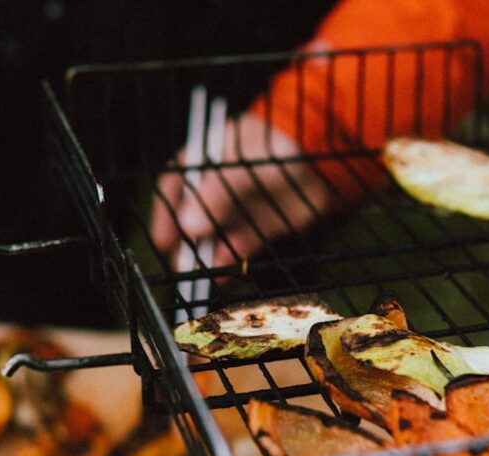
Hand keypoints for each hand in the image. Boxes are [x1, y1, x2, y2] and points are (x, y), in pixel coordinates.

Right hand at [150, 113, 332, 269]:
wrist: (324, 161)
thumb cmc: (280, 148)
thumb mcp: (245, 165)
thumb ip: (219, 192)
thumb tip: (190, 225)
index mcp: (208, 159)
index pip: (177, 185)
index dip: (167, 212)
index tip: (163, 239)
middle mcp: (219, 186)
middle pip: (193, 216)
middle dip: (186, 241)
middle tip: (181, 264)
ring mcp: (239, 207)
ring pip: (215, 235)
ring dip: (206, 255)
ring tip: (200, 274)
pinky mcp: (259, 227)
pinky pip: (239, 247)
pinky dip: (231, 260)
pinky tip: (224, 274)